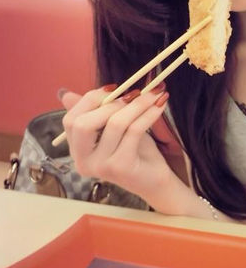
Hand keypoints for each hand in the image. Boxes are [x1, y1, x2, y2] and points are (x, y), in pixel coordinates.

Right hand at [61, 85, 177, 208]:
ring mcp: (101, 167)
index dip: (90, 100)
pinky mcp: (121, 167)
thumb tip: (64, 94)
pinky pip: (134, 131)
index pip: (71, 120)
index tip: (114, 88)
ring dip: (137, 104)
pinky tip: (159, 105)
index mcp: (77, 151)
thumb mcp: (112, 129)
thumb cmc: (134, 151)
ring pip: (115, 124)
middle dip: (110, 103)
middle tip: (133, 94)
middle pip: (84, 124)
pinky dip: (148, 114)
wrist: (155, 180)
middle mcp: (83, 162)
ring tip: (154, 95)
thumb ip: (93, 112)